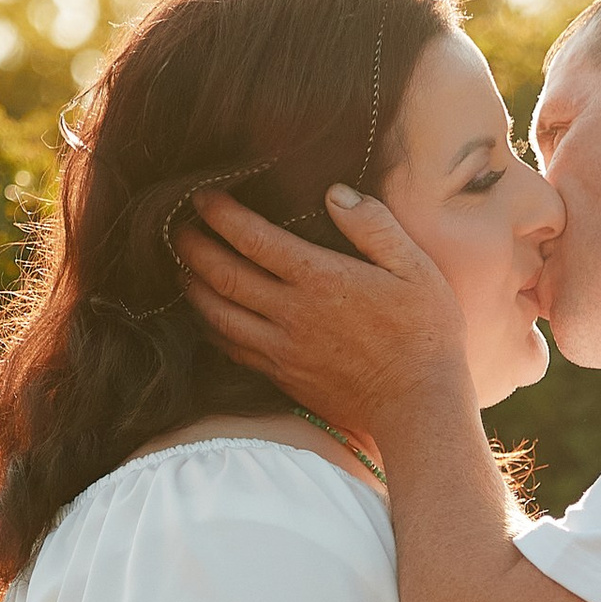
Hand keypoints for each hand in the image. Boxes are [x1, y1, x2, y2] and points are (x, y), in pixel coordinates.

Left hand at [178, 186, 466, 433]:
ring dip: (192, 288)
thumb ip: (373, 226)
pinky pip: (232, 349)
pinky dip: (211, 327)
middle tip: (174, 227)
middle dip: (191, 247)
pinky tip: (207, 314)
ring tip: (181, 268)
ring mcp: (282, 349)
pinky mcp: (283, 377)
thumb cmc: (425, 336)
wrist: (420, 408)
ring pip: (217, 314)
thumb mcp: (415, 269)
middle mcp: (291, 314)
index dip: (219, 213)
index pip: (251, 237)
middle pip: (221, 275)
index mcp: (319, 279)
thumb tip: (335, 193)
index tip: (201, 196)